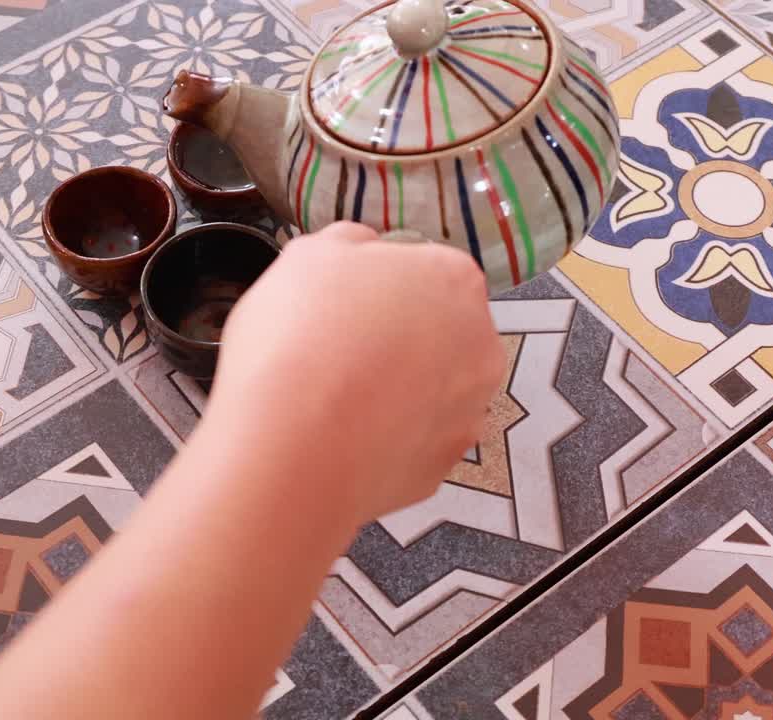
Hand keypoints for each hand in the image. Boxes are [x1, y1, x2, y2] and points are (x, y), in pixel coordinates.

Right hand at [201, 222, 504, 525]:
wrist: (291, 450)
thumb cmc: (300, 336)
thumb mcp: (309, 256)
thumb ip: (350, 245)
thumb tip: (367, 253)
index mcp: (456, 280)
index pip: (428, 271)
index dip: (380, 288)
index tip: (343, 306)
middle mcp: (481, 346)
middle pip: (441, 332)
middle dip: (400, 339)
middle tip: (339, 351)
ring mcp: (469, 413)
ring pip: (433, 391)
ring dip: (398, 391)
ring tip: (337, 402)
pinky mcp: (445, 468)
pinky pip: (416, 443)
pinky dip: (388, 440)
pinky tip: (345, 439)